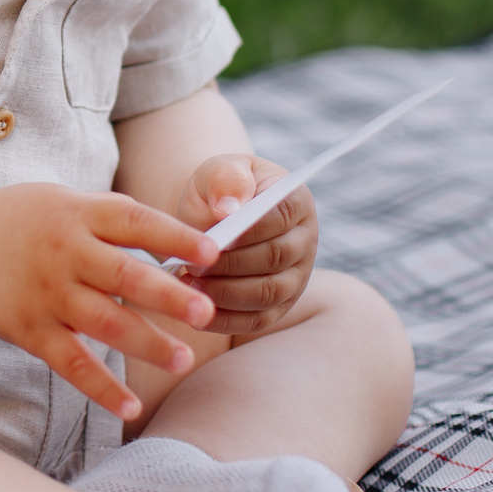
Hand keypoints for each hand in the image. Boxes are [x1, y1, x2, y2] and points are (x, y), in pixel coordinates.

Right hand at [0, 183, 219, 420]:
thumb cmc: (24, 222)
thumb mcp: (66, 201)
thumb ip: (114, 220)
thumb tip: (181, 243)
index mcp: (78, 214)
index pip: (135, 222)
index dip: (175, 237)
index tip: (213, 253)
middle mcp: (65, 253)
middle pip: (125, 275)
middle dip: (169, 296)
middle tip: (207, 312)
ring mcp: (48, 294)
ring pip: (104, 322)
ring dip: (147, 344)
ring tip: (183, 360)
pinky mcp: (32, 331)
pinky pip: (72, 363)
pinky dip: (101, 388)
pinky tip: (130, 407)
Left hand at [178, 154, 317, 337]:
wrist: (213, 216)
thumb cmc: (218, 190)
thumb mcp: (217, 171)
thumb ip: (226, 179)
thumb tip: (228, 209)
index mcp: (295, 201)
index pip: (280, 217)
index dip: (246, 231)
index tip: (211, 239)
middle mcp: (304, 242)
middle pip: (275, 258)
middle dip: (230, 265)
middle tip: (192, 265)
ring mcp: (295, 278)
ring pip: (268, 293)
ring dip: (226, 293)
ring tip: (189, 285)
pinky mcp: (278, 307)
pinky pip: (257, 320)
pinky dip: (226, 319)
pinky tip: (196, 309)